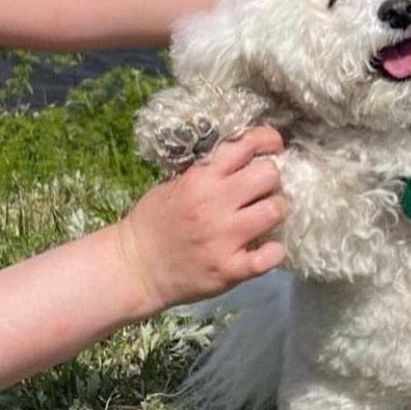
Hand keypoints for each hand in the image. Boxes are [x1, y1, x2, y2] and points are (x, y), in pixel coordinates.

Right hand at [115, 126, 286, 313]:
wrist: (135, 268)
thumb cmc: (154, 222)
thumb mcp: (175, 184)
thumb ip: (208, 171)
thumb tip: (246, 156)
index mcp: (201, 179)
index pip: (246, 145)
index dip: (268, 140)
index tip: (274, 147)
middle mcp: (215, 204)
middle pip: (269, 175)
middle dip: (271, 179)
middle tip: (263, 190)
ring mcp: (224, 237)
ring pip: (275, 210)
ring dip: (275, 211)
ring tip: (264, 217)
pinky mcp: (230, 269)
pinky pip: (270, 256)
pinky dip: (274, 252)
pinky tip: (267, 249)